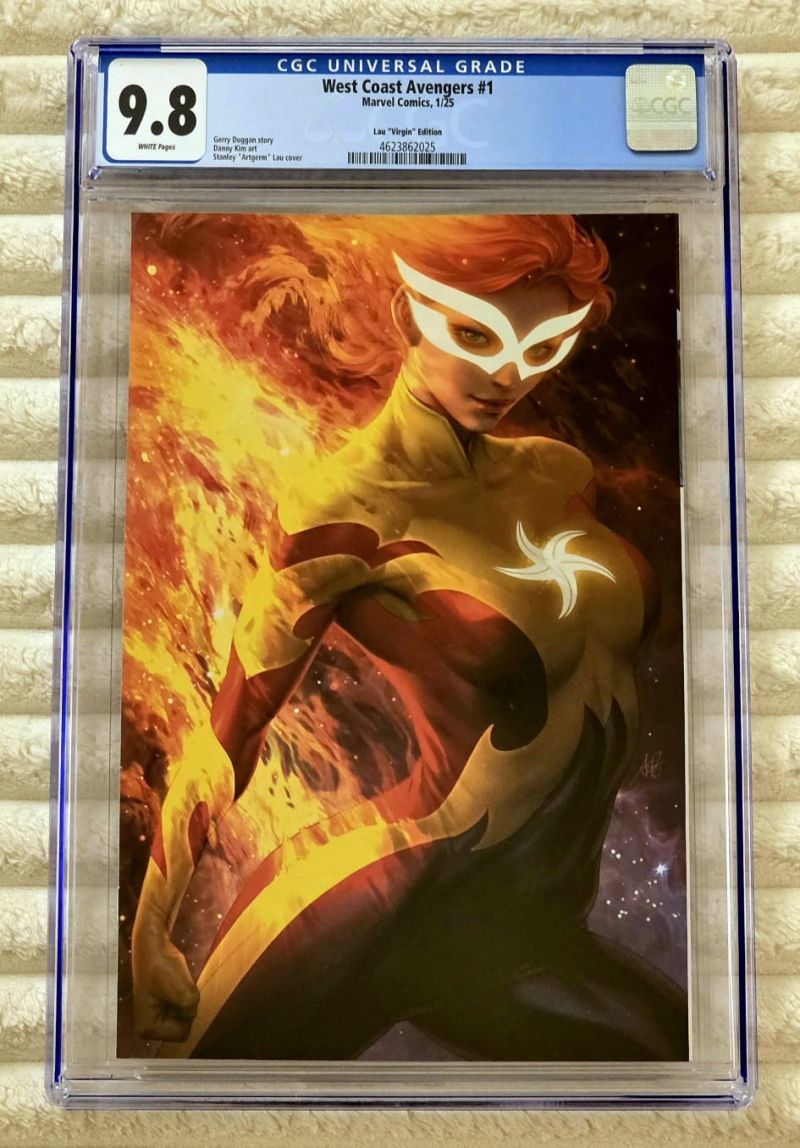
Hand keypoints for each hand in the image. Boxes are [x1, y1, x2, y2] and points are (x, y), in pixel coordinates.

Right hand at [132, 909, 199, 1042]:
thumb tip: (190, 1011)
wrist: (152, 945)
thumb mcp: (184, 992)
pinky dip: (182, 994)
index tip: (175, 994)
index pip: (182, 1033)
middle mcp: (148, 1028)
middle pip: (182, 1025)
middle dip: (185, 1007)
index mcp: (148, 1030)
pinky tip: (174, 982)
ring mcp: (153, 1016)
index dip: (186, 1013)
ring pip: (183, 1015)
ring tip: (175, 983)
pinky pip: (180, 1005)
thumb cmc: (164, 968)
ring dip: (185, 999)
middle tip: (176, 987)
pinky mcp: (159, 1005)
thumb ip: (191, 1009)